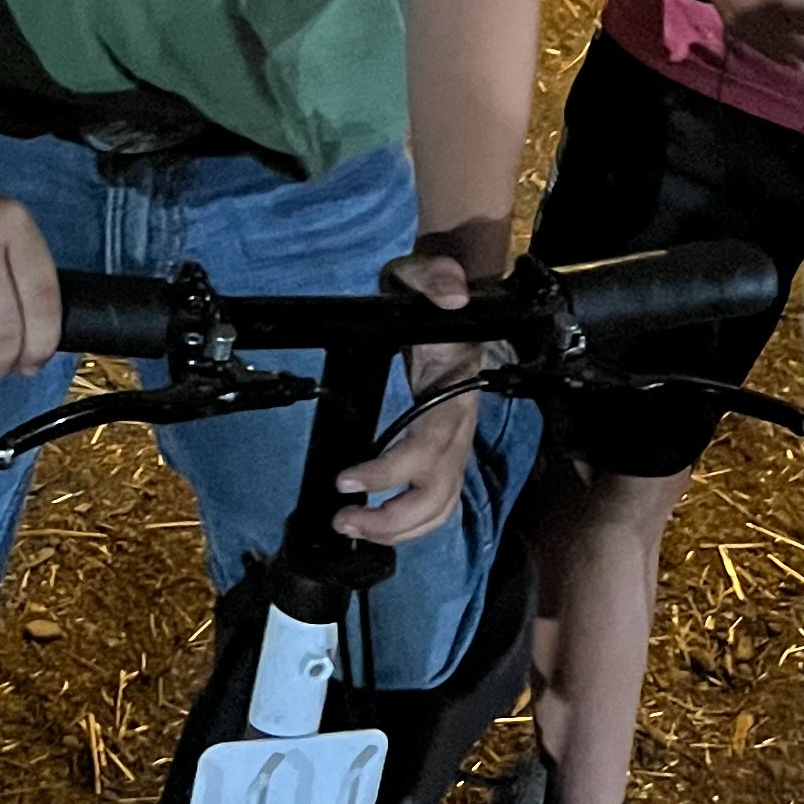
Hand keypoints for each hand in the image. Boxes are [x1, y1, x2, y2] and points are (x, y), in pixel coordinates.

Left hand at [331, 249, 483, 544]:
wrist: (448, 299)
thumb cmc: (427, 292)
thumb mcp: (420, 274)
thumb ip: (433, 276)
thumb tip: (451, 294)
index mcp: (456, 390)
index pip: (430, 445)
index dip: (393, 471)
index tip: (346, 480)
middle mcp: (461, 426)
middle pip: (439, 493)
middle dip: (393, 518)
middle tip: (342, 521)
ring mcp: (456, 444)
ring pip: (440, 506)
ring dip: (398, 529)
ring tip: (350, 528)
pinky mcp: (445, 453)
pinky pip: (436, 502)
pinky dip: (408, 525)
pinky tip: (373, 525)